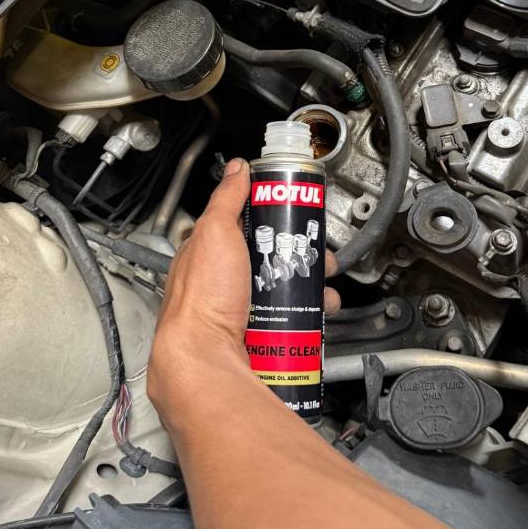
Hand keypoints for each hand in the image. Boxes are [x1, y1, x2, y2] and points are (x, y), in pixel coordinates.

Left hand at [148, 157, 339, 425]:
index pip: (248, 226)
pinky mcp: (261, 334)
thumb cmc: (202, 299)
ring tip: (325, 286)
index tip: (300, 218)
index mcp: (210, 254)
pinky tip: (320, 311)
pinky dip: (311, 313)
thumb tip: (237, 168)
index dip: (277, 220)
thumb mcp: (214, 233)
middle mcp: (226, 283)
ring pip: (286, 290)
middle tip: (322, 257)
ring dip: (312, 286)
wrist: (206, 359)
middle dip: (303, 256)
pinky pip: (293, 319)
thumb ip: (226, 199)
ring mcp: (244, 310)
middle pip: (274, 260)